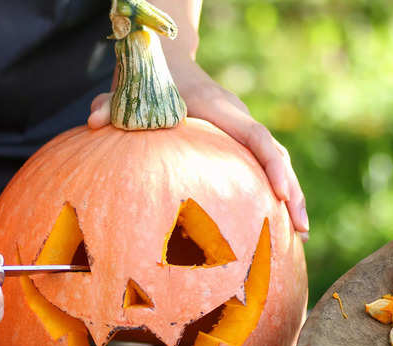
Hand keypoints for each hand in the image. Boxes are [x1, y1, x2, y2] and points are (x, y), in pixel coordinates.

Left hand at [88, 55, 308, 239]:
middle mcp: (238, 118)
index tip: (282, 193)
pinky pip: (262, 166)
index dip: (272, 164)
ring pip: (276, 162)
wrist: (168, 63)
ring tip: (299, 236)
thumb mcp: (129, 91)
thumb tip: (91, 121)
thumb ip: (112, 105)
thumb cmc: (151, 82)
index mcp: (220, 109)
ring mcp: (241, 129)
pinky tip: (275, 222)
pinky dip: (273, 190)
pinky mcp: (237, 142)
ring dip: (291, 196)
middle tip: (301, 230)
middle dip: (292, 191)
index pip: (256, 136)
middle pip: (276, 155)